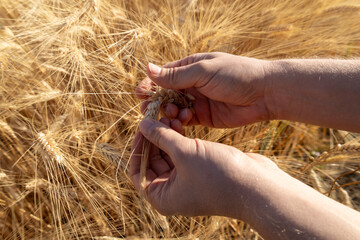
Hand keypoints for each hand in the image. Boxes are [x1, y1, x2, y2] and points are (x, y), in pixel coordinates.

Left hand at [129, 118, 278, 216]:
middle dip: (153, 138)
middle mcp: (172, 192)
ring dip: (167, 136)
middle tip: (154, 116)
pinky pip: (182, 153)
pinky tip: (180, 122)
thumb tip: (142, 124)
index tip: (141, 127)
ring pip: (168, 155)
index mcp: (161, 197)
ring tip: (169, 116)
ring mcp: (186, 182)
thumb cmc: (218, 175)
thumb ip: (162, 137)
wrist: (256, 185)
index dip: (137, 147)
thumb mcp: (185, 153)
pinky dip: (180, 139)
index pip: (137, 170)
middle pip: (152, 161)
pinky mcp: (199, 171)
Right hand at [135, 52, 272, 127]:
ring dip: (168, 114)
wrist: (264, 93)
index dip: (149, 85)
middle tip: (149, 112)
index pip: (163, 76)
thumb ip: (176, 75)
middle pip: (165, 95)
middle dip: (156, 103)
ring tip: (174, 116)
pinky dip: (180, 122)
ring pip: (173, 110)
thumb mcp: (203, 72)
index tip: (139, 94)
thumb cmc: (236, 75)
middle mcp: (191, 84)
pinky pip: (185, 121)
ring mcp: (197, 101)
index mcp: (190, 68)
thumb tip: (148, 69)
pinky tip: (184, 121)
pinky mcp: (204, 117)